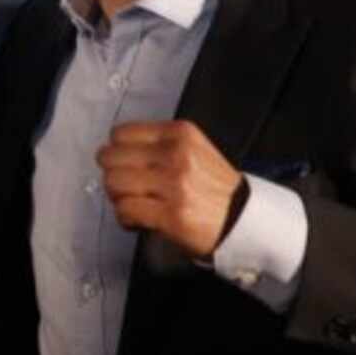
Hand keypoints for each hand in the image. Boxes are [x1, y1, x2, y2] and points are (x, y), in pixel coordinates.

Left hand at [97, 120, 240, 258]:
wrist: (245, 218)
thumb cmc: (212, 186)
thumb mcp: (191, 150)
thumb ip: (156, 146)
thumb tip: (112, 155)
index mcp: (179, 133)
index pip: (120, 134)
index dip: (117, 153)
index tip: (126, 166)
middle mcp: (176, 154)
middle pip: (110, 158)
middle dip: (112, 175)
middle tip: (126, 189)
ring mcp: (174, 184)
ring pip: (113, 183)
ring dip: (117, 198)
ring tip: (134, 205)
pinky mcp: (172, 214)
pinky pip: (125, 210)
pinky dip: (125, 218)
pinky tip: (139, 221)